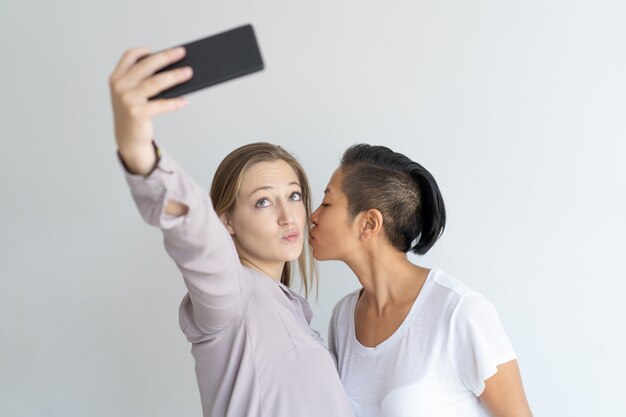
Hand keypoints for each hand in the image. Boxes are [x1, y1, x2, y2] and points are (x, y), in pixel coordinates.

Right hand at [108, 46, 192, 173]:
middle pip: (146, 66)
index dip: (143, 51)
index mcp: (116, 78)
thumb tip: (172, 69)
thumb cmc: (134, 112)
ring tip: (189, 73)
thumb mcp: (132, 94)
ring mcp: (127, 100)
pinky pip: (161, 104)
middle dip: (166, 57)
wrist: (127, 139)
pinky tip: (185, 101)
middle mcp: (120, 87)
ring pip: (156, 83)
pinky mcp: (137, 113)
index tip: (157, 49)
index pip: (129, 56)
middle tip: (181, 52)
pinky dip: (175, 102)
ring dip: (175, 76)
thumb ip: (142, 81)